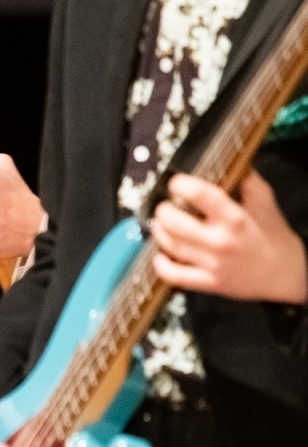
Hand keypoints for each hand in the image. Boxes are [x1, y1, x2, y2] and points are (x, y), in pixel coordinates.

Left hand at [150, 172, 307, 303]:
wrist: (286, 275)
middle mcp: (221, 241)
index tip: (176, 182)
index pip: (202, 196)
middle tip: (165, 206)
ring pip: (170, 245)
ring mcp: (212, 264)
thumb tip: (233, 164)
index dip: (182, 185)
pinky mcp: (208, 282)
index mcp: (236, 219)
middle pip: (175, 223)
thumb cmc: (275, 238)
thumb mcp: (266, 203)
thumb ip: (248, 181)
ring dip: (159, 232)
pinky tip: (161, 253)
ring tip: (161, 224)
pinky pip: (173, 274)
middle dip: (163, 211)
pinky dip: (160, 263)